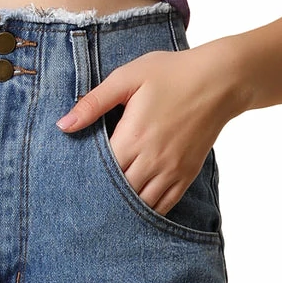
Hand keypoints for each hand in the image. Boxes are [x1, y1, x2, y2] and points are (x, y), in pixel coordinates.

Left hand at [55, 40, 243, 216]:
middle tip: (83, 191)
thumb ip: (94, 102)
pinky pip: (163, 206)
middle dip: (101, 191)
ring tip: (106, 201)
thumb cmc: (170, 73)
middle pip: (118, 192)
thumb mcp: (127, 77)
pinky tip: (134, 206)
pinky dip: (147, 210)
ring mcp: (171, 171)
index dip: (84, 174)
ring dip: (123, 204)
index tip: (72, 172)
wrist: (218, 80)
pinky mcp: (186, 175)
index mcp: (133, 136)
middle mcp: (152, 160)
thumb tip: (63, 125)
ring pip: (140, 203)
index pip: (100, 171)